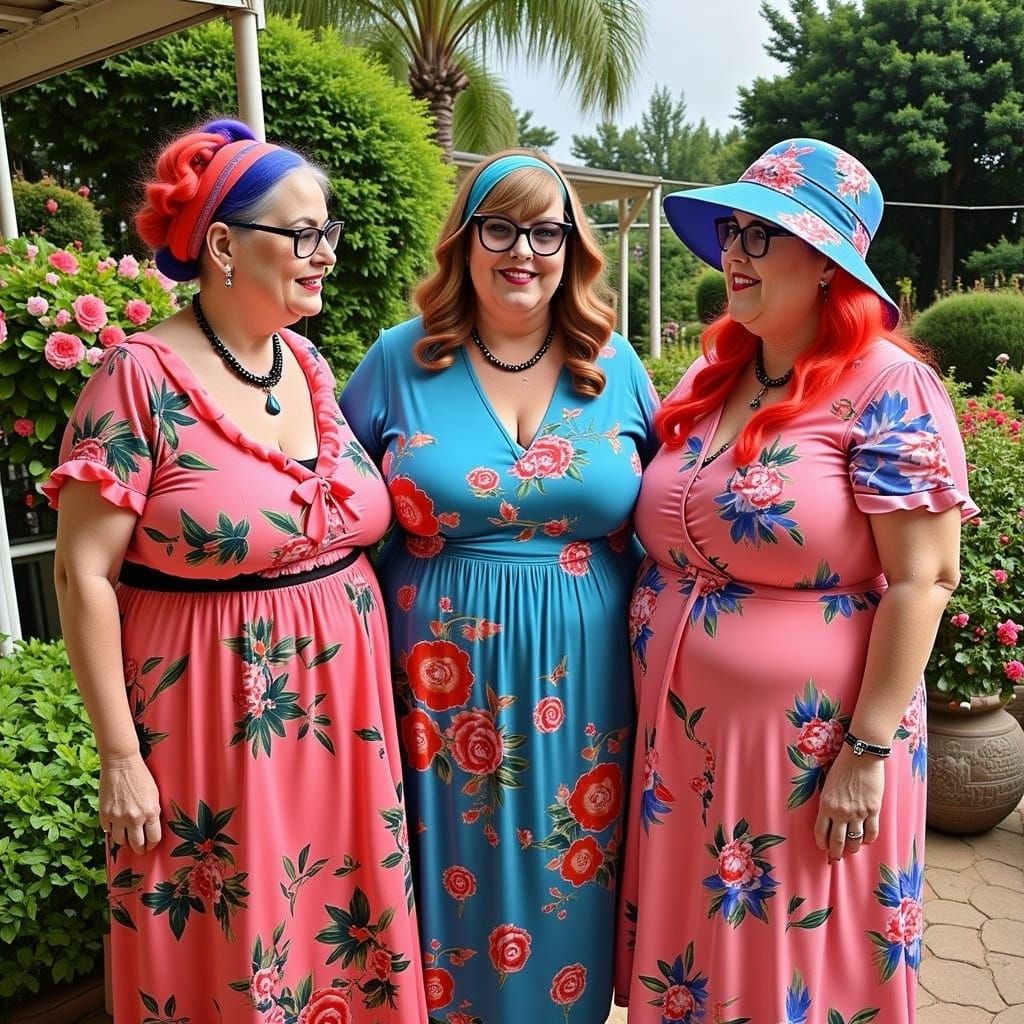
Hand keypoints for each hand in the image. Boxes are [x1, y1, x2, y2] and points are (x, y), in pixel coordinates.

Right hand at [99, 753, 161, 854]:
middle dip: (139, 849)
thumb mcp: (154, 795)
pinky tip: (115, 826)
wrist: (121, 763)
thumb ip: (152, 813)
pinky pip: (108, 831)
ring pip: (120, 841)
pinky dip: (112, 830)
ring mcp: (118, 817)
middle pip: (137, 844)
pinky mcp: (105, 814)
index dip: (152, 845)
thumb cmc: (141, 776)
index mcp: (151, 812)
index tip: (150, 846)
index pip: (153, 839)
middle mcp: (135, 818)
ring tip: (127, 838)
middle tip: (139, 849)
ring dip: (124, 841)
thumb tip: (150, 830)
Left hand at [813, 746, 884, 860]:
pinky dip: (868, 839)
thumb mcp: (827, 784)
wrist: (862, 756)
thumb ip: (827, 802)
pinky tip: (866, 840)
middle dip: (836, 852)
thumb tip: (828, 816)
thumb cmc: (842, 766)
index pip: (821, 831)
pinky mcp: (873, 810)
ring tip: (852, 850)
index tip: (823, 847)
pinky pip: (872, 832)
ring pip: (855, 840)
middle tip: (836, 857)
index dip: (822, 843)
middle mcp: (841, 812)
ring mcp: (858, 813)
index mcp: (826, 804)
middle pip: (837, 841)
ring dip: (852, 848)